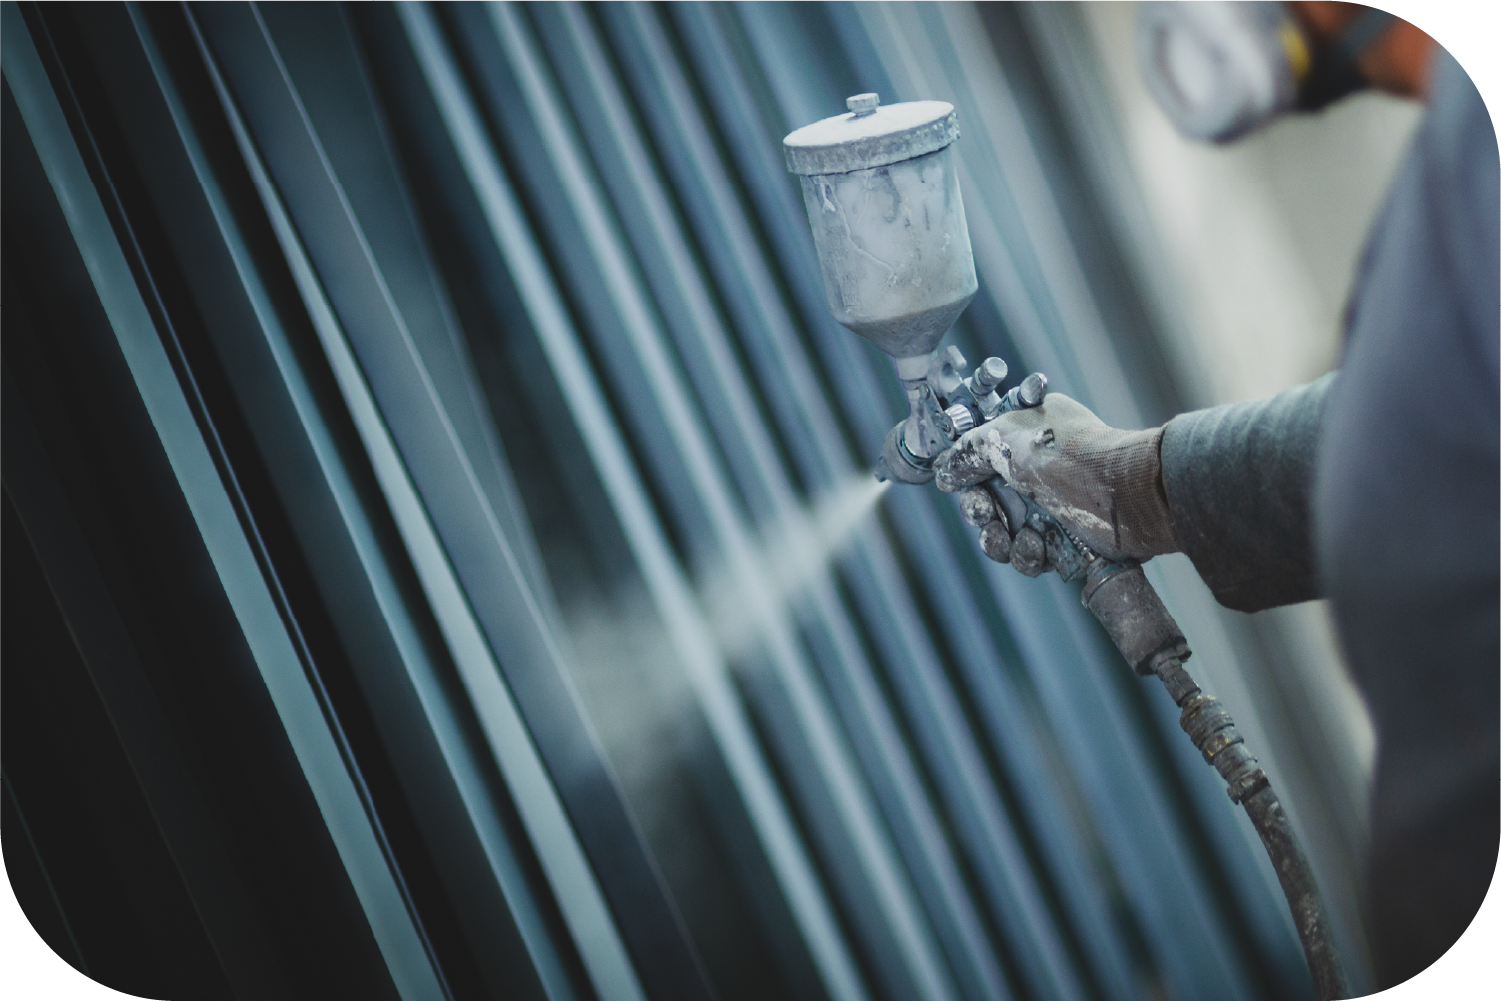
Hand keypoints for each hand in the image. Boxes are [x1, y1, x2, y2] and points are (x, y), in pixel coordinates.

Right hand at [933, 394, 1178, 567]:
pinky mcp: (1065, 542)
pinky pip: (1030, 557)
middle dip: (980, 514)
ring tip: (1012, 538)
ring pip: (1005, 537)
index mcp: (1025, 441)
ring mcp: (1052, 509)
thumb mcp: (1005, 438)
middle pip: (988, 504)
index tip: (958, 485)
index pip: (982, 463)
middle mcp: (1038, 475)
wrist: (1122, 494)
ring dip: (1000, 541)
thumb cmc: (1067, 455)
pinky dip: (1029, 555)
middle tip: (986, 515)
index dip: (967, 479)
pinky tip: (1039, 545)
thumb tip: (944, 471)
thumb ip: (967, 453)